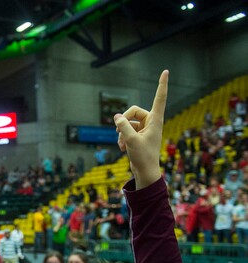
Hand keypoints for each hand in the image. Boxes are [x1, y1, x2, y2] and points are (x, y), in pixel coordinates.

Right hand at [113, 70, 167, 188]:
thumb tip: (117, 116)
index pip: (159, 98)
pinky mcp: (138, 136)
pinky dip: (122, 138)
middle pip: (134, 111)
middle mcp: (151, 123)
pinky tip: (122, 148)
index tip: (165, 71)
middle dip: (123, 120)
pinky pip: (126, 131)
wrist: (145, 172)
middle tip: (118, 130)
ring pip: (128, 123)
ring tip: (122, 144)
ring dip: (121, 133)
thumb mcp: (130, 140)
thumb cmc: (143, 157)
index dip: (162, 85)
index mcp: (155, 120)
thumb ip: (123, 126)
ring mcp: (145, 129)